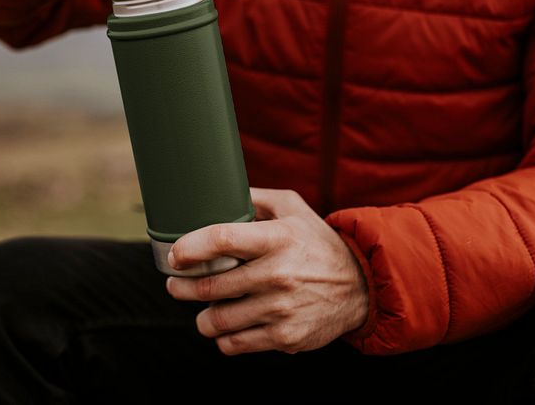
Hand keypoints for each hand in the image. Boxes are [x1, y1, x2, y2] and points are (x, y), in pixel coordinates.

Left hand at [165, 187, 368, 354]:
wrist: (360, 288)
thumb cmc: (317, 243)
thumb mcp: (293, 208)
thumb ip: (255, 198)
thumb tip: (217, 191)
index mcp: (277, 239)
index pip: (222, 240)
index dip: (189, 247)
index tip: (174, 254)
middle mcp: (278, 275)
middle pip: (210, 286)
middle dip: (181, 287)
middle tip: (175, 283)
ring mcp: (281, 310)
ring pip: (216, 321)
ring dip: (200, 316)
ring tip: (200, 307)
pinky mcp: (285, 338)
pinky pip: (234, 343)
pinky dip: (222, 337)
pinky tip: (225, 326)